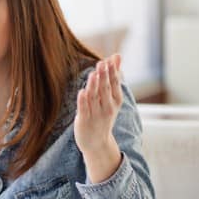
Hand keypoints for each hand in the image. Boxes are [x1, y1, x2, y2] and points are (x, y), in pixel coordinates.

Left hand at [74, 54, 122, 181]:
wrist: (97, 142)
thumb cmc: (103, 114)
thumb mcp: (112, 97)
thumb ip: (113, 76)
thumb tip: (117, 56)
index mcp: (115, 101)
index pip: (114, 84)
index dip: (112, 72)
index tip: (110, 60)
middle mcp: (107, 107)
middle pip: (105, 90)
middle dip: (104, 77)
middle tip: (102, 63)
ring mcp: (96, 115)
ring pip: (94, 98)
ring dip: (94, 86)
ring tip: (94, 74)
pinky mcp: (84, 121)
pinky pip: (84, 109)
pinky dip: (83, 101)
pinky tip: (82, 92)